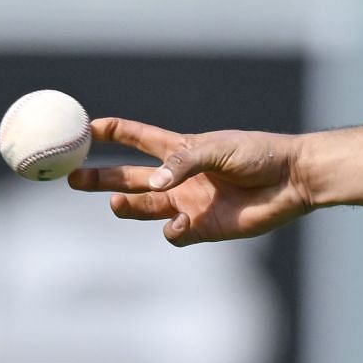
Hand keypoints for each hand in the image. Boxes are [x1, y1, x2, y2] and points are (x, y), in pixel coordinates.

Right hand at [68, 117, 315, 246]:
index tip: (81, 128)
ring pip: (143, 208)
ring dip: (126, 205)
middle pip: (128, 177)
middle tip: (69, 178)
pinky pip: (172, 234)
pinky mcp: (202, 228)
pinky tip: (179, 222)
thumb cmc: (260, 154)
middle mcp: (180, 178)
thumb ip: (184, 163)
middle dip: (98, 176)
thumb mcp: (219, 148)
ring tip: (114, 201)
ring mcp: (189, 204)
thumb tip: (153, 184)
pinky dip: (169, 230)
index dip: (110, 132)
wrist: (293, 180)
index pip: (137, 138)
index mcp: (183, 150)